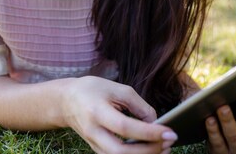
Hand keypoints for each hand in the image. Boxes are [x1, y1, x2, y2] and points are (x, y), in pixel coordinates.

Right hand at [62, 76, 177, 153]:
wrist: (66, 101)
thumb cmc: (91, 90)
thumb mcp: (116, 88)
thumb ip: (138, 105)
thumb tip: (155, 123)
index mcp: (96, 112)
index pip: (125, 127)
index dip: (148, 132)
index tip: (169, 132)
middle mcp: (93, 132)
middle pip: (121, 152)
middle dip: (149, 151)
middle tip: (169, 142)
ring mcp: (94, 144)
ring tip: (164, 148)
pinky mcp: (97, 150)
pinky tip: (150, 150)